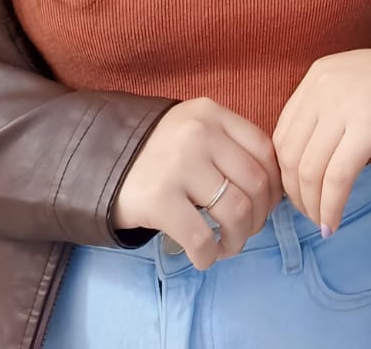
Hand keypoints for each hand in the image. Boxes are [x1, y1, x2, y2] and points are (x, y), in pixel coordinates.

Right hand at [111, 97, 283, 268]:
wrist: (96, 160)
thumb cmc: (158, 151)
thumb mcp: (194, 129)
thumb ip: (229, 145)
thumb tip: (271, 190)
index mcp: (212, 113)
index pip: (264, 150)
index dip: (274, 184)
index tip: (267, 205)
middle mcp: (200, 134)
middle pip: (256, 184)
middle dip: (259, 217)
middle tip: (246, 231)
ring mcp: (180, 165)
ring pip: (237, 212)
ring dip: (239, 239)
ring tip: (227, 246)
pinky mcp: (159, 199)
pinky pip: (201, 238)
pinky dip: (210, 255)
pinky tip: (205, 257)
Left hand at [273, 50, 370, 235]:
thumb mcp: (350, 86)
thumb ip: (325, 113)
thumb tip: (303, 169)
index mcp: (316, 77)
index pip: (282, 135)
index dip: (283, 173)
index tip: (296, 194)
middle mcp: (323, 88)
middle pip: (292, 156)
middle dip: (295, 195)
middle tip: (308, 214)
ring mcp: (344, 106)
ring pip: (311, 170)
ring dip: (312, 206)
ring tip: (322, 222)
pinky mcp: (368, 126)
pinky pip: (339, 178)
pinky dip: (332, 207)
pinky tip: (334, 223)